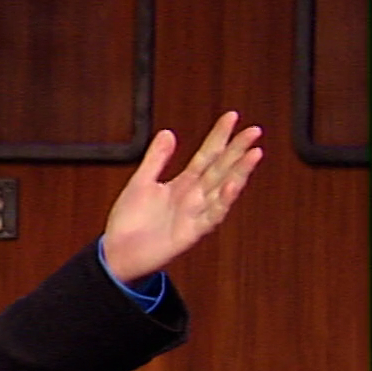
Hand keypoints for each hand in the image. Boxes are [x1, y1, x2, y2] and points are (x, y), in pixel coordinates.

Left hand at [100, 111, 262, 283]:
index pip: (207, 155)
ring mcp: (195, 214)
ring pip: (222, 189)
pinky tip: (232, 185)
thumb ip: (156, 159)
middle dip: (237, 150)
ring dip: (239, 172)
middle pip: (220, 168)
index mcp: (183, 184)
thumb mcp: (140, 183)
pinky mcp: (191, 232)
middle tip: (255, 130)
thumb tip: (168, 132)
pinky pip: (211, 216)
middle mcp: (194, 197)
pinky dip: (222, 201)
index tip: (232, 116)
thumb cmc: (129, 221)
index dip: (219, 136)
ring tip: (254, 153)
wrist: (117, 254)